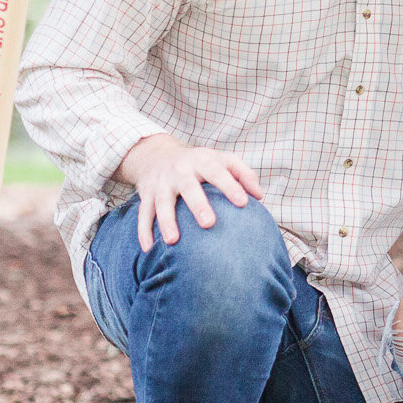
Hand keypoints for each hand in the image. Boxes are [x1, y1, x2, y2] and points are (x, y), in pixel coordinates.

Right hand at [119, 134, 263, 247]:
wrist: (157, 154)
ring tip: (173, 241)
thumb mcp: (222, 159)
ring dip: (166, 221)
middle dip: (198, 204)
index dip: (230, 186)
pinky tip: (148, 249)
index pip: (217, 172)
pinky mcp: (146, 195)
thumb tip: (259, 196)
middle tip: (209, 224)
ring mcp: (161, 183)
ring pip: (161, 202)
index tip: (243, 203)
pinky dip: (143, 231)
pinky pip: (143, 214)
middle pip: (188, 186)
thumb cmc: (200, 163)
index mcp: (201, 160)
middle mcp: (179, 170)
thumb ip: (243, 174)